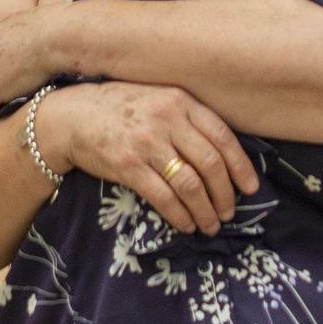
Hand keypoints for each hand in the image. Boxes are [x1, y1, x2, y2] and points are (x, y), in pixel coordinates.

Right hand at [33, 82, 258, 235]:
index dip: (241, 166)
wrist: (72, 115)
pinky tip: (186, 224)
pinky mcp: (128, 165)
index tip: (251, 187)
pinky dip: (179, 215)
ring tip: (210, 225)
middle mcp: (166, 119)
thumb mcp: (158, 98)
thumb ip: (187, 117)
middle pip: (210, 164)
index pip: (222, 136)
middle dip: (225, 194)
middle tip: (229, 212)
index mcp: (180, 100)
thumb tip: (223, 155)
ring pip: (190, 185)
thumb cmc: (120, 108)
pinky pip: (163, 197)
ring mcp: (146, 143)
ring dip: (205, 211)